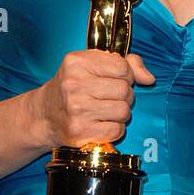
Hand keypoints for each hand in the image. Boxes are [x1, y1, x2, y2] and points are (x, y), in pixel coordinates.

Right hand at [31, 49, 154, 148]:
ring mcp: (76, 109)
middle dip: (124, 96)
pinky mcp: (79, 132)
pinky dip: (114, 129)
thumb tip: (149, 79)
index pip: (123, 67)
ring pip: (124, 111)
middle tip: (110, 98)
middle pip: (125, 90)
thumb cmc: (74, 88)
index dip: (126, 75)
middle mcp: (74, 84)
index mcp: (76, 62)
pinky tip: (101, 124)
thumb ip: (127, 64)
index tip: (115, 80)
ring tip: (105, 111)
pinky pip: (116, 130)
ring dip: (120, 113)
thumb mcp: (93, 66)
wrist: (44, 115)